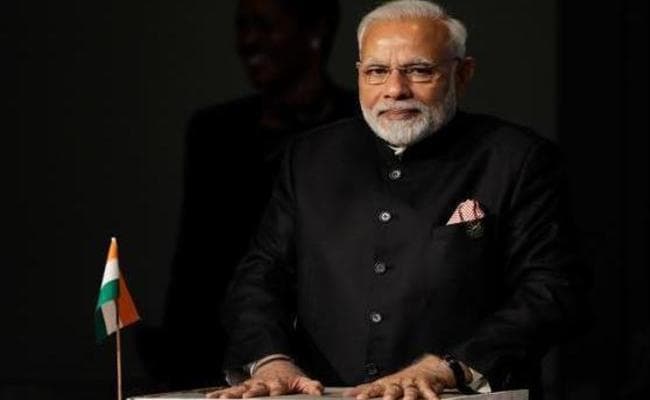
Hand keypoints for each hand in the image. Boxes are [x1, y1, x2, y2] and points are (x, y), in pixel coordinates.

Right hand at [206, 359, 323, 397]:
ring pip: (240, 390)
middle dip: (251, 394)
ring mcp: (252, 385)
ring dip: (232, 395)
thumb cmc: (289, 377)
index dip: (277, 392)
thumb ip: (310, 386)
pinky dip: (221, 394)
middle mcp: (264, 384)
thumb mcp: (302, 380)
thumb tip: (319, 391)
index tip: (275, 394)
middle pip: (257, 389)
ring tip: (222, 399)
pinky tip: (212, 398)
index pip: (278, 388)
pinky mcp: (243, 387)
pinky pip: (231, 390)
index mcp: (280, 383)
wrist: (275, 364)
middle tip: (246, 398)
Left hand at [342, 354, 467, 399]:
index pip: (375, 388)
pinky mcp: (426, 384)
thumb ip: (367, 389)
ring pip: (410, 391)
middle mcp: (399, 383)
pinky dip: (432, 397)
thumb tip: (348, 393)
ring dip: (409, 397)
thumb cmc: (403, 379)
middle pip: (393, 390)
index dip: (366, 393)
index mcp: (388, 384)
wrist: (427, 367)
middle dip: (388, 396)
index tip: (358, 399)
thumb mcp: (384, 383)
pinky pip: (429, 392)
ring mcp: (412, 383)